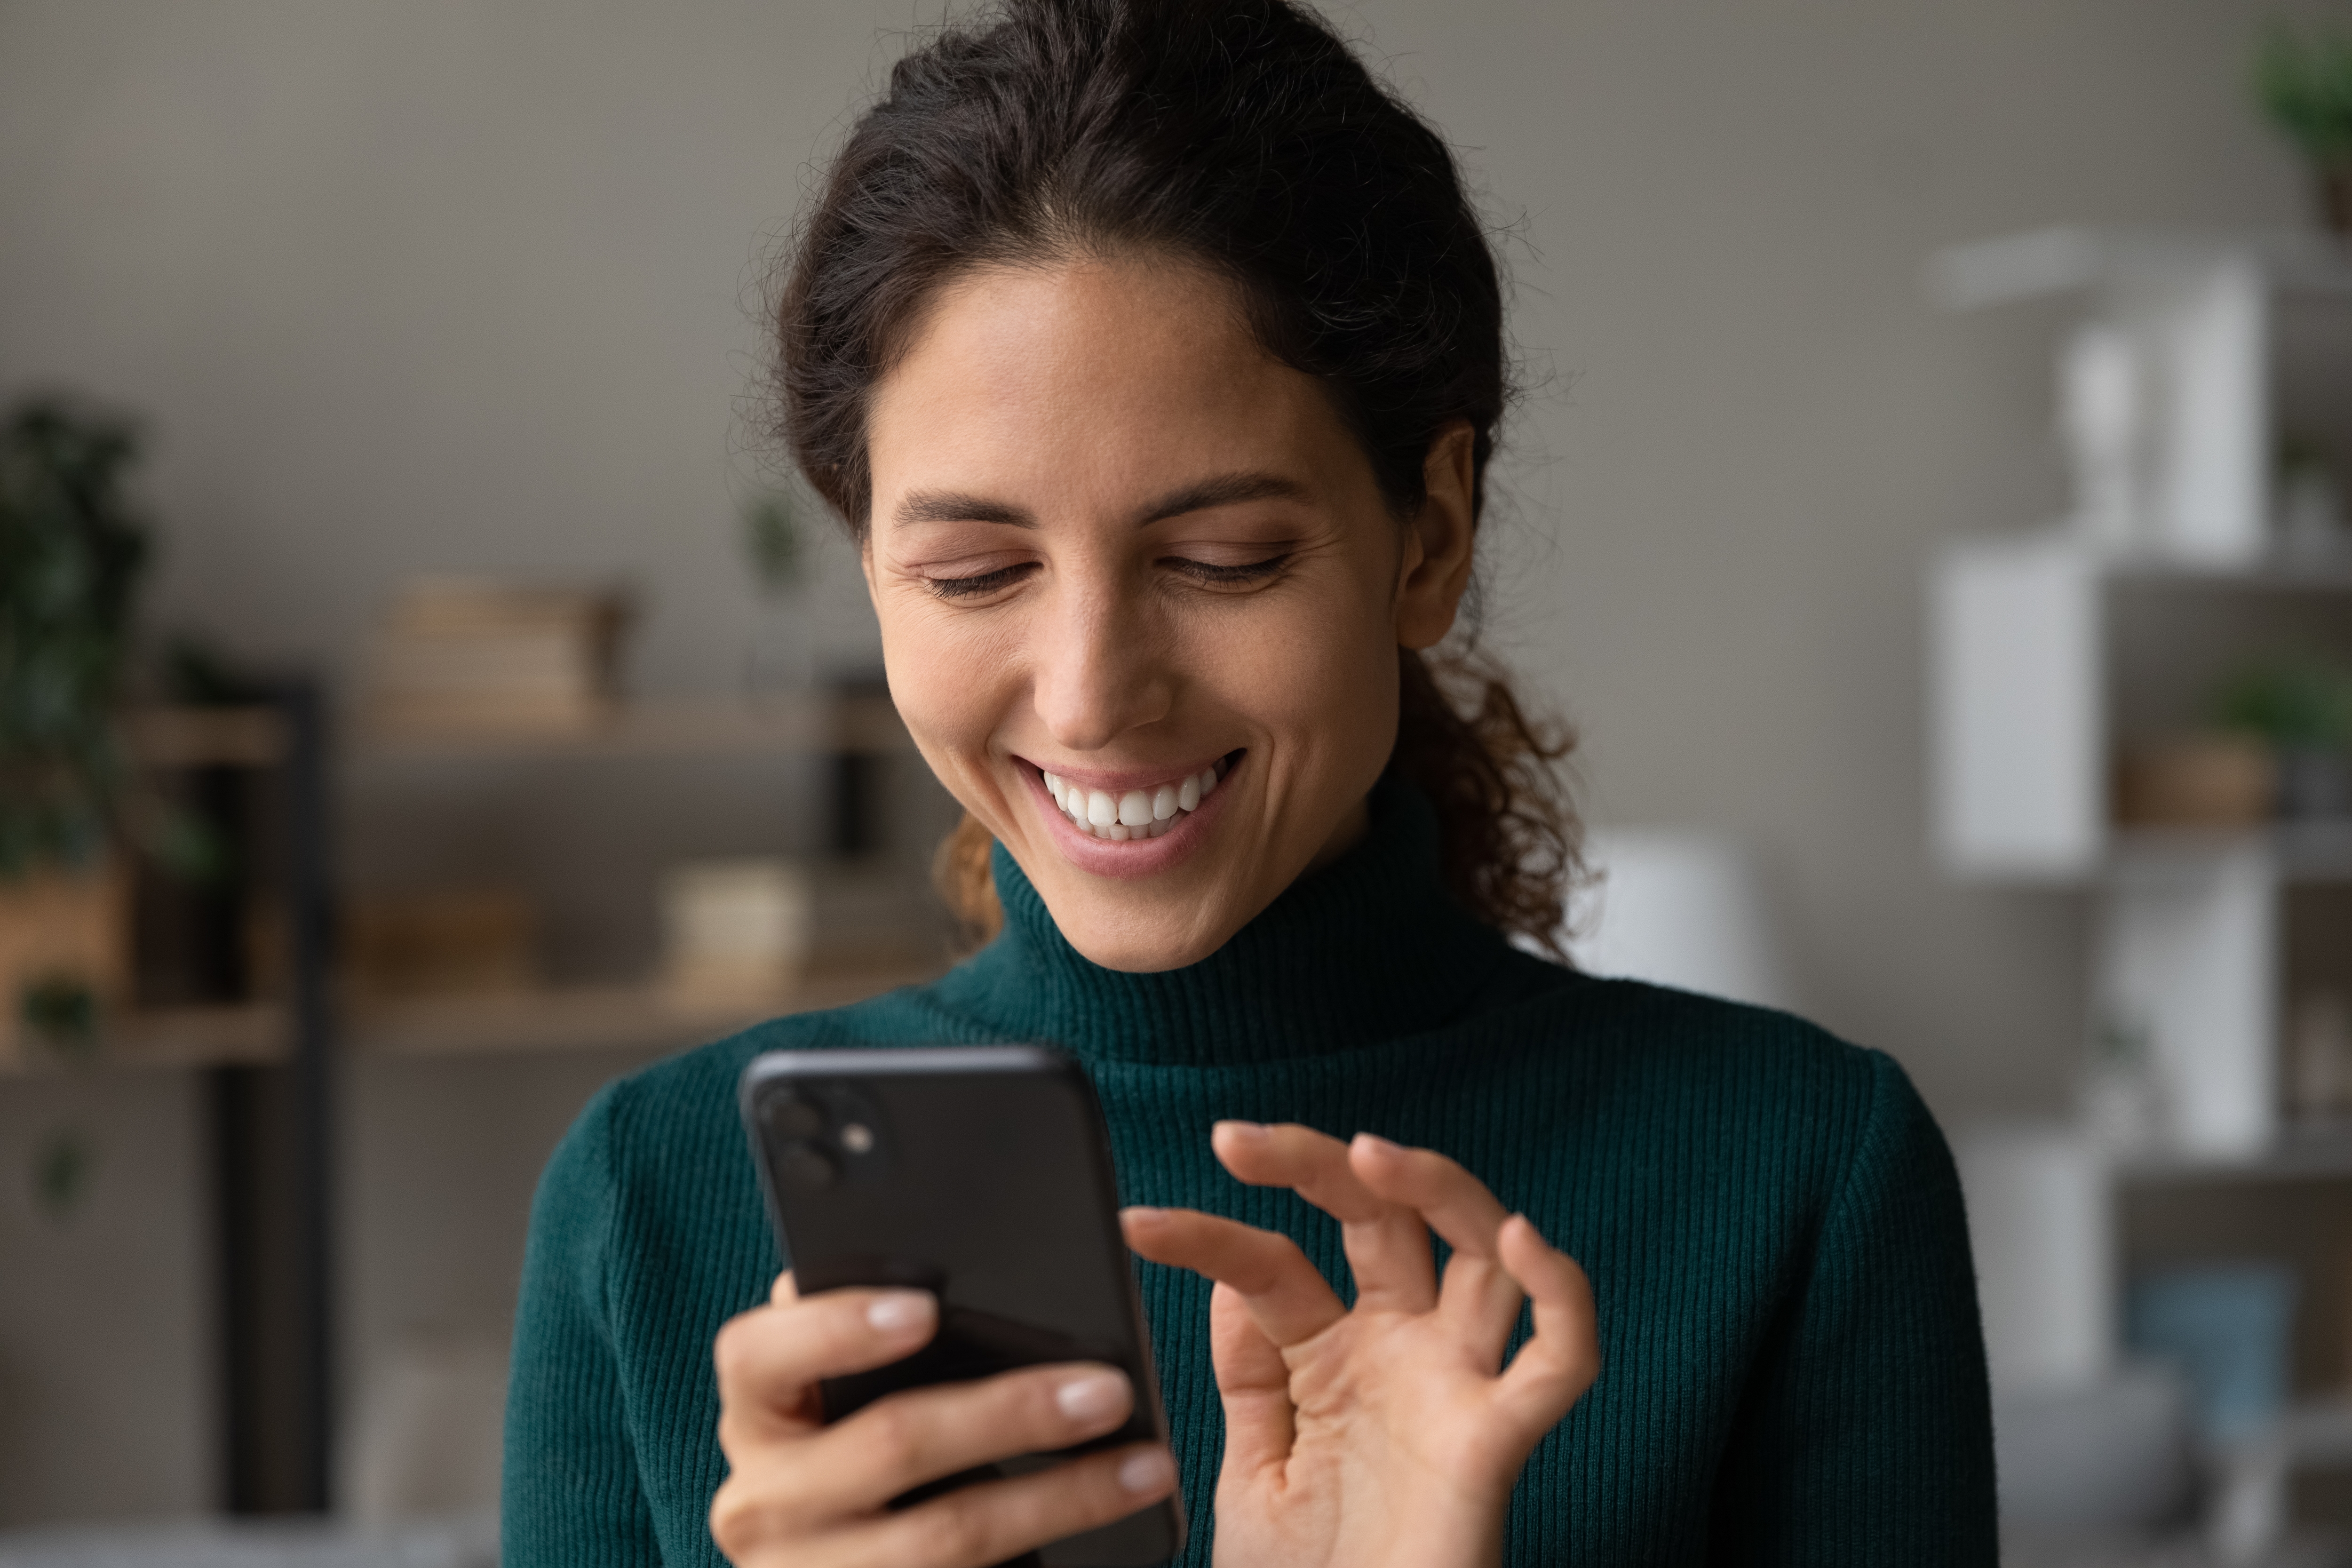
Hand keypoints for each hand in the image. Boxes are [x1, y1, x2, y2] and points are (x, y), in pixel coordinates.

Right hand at [709, 1271, 1178, 1567]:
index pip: (757, 1354)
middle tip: (1106, 1390)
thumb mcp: (839, 1399)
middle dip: (1010, 1413)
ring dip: (1061, 1497)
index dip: (836, 1327)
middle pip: (890, 1445)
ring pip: (947, 1534)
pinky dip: (1050, 1549)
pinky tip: (1111, 1521)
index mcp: (756, 1414)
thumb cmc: (853, 1455)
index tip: (925, 1307)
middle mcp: (763, 1501)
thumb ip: (870, 1338)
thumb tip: (944, 1274)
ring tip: (1145, 1464)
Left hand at [1122, 1123, 1596, 1567]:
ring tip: (1372, 1152)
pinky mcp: (1495, 1440)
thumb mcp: (1253, 1473)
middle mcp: (1401, 1353)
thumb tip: (1232, 1276)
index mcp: (1334, 1357)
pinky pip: (1560, 1360)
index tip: (1138, 1227)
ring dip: (1438, 1186)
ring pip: (1480, 1252)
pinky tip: (1523, 1239)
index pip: (1275, 1263)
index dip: (1207, 1236)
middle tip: (1239, 1140)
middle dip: (1318, 1163)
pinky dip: (1561, 1294)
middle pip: (1384, 1220)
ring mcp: (1452, 1387)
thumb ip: (1249, 1377)